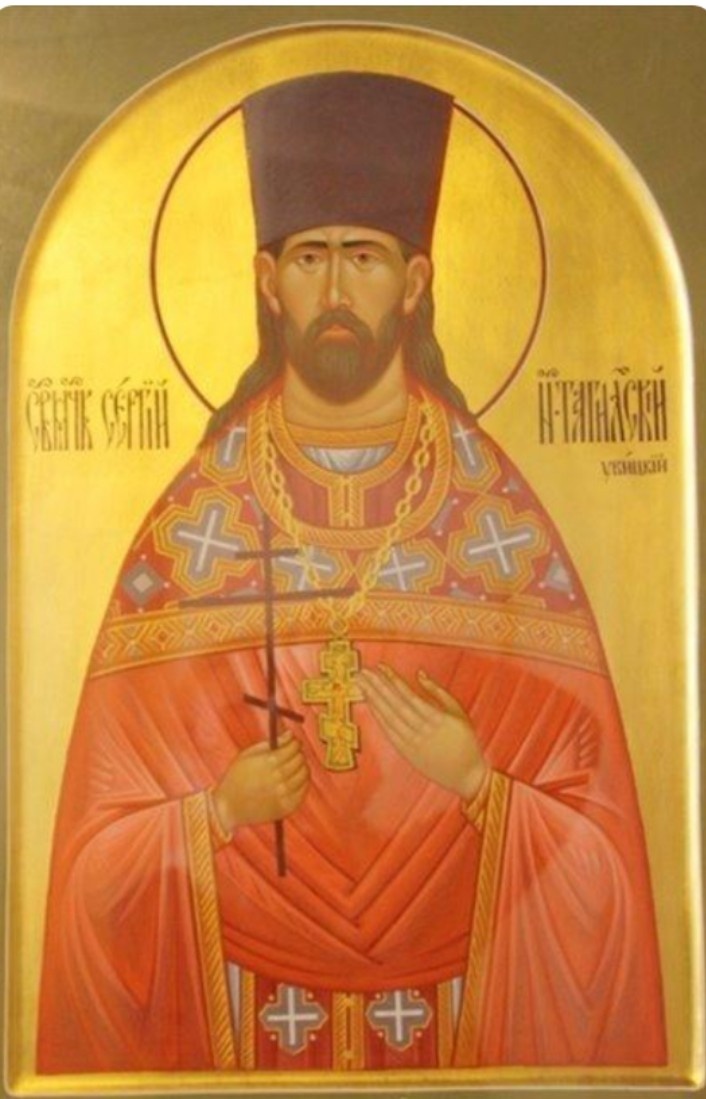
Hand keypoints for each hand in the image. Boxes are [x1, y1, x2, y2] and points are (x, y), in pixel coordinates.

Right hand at [212, 732, 309, 831]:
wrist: (229, 807)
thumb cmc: (236, 777)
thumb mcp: (248, 754)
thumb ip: (271, 743)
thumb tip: (291, 734)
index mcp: (270, 762)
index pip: (294, 747)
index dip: (294, 742)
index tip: (291, 743)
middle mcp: (280, 777)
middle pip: (301, 759)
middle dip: (297, 753)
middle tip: (291, 755)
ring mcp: (285, 794)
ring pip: (305, 774)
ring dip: (301, 767)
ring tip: (292, 768)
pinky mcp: (288, 807)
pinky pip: (304, 790)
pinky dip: (302, 783)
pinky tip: (292, 781)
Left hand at [358, 664, 487, 799]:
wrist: (466, 774)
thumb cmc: (465, 740)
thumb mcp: (458, 711)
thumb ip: (438, 692)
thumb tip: (419, 674)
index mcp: (437, 718)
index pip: (408, 695)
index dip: (393, 680)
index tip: (380, 667)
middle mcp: (422, 730)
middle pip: (394, 705)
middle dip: (376, 686)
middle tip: (361, 672)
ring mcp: (412, 743)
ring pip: (388, 718)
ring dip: (373, 700)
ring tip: (361, 684)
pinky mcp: (407, 752)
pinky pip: (389, 732)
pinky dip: (378, 717)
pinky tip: (369, 704)